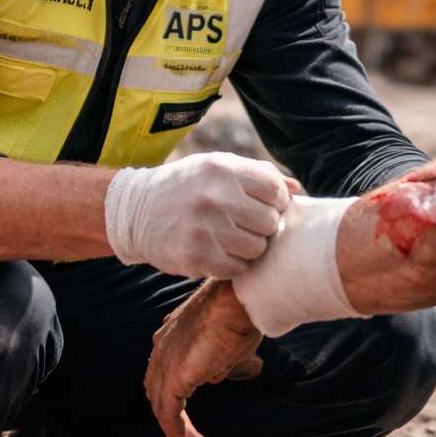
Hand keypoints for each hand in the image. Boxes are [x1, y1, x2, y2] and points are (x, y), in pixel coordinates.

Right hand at [105, 153, 292, 277]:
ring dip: (249, 247)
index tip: (264, 205)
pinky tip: (218, 251)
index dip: (277, 201)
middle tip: (245, 224)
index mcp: (223, 170)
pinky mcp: (194, 257)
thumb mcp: (219, 167)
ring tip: (231, 238)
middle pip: (270, 223)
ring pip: (256, 249)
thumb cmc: (189, 186)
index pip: (276, 191)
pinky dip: (231, 264)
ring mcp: (203, 228)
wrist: (137, 211)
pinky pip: (236, 269)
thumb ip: (260, 175)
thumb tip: (298, 190)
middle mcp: (214, 197)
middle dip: (263, 226)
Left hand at [144, 281, 261, 436]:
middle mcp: (162, 347)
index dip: (173, 395)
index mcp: (172, 333)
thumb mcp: (227, 338)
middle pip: (158, 391)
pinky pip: (169, 417)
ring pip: (163, 408)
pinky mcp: (173, 379)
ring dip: (179, 434)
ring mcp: (164, 362)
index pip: (164, 370)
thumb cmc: (241, 311)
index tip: (187, 414)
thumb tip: (212, 376)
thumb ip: (215, 359)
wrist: (239, 299)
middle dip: (171, 418)